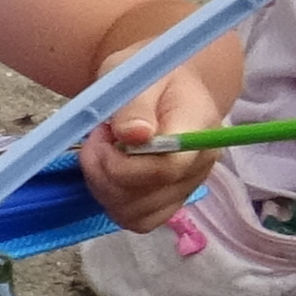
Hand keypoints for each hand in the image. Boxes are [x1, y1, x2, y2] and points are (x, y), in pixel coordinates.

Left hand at [82, 56, 234, 230]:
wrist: (166, 84)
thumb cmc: (151, 76)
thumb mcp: (136, 74)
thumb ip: (135, 105)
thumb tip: (134, 135)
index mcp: (199, 128)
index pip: (166, 168)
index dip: (122, 165)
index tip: (102, 136)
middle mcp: (200, 164)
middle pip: (148, 196)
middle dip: (105, 173)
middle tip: (95, 139)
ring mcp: (187, 186)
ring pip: (138, 214)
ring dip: (104, 189)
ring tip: (101, 153)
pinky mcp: (171, 199)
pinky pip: (140, 220)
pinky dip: (114, 203)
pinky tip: (108, 175)